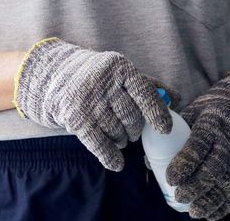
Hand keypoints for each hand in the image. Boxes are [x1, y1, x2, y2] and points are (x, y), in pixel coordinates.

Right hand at [14, 38, 171, 170]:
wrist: (53, 75)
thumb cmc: (96, 76)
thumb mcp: (120, 73)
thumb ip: (147, 85)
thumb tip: (176, 99)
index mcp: (119, 67)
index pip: (145, 91)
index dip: (157, 112)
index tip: (165, 130)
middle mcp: (102, 81)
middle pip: (132, 116)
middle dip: (135, 129)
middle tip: (132, 130)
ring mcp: (87, 100)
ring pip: (117, 131)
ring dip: (121, 140)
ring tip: (119, 136)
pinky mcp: (74, 117)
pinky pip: (98, 143)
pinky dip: (110, 156)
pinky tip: (116, 163)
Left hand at [166, 70, 229, 219]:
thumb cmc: (211, 113)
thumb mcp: (192, 113)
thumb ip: (172, 135)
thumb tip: (148, 162)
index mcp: (211, 125)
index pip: (198, 147)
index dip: (184, 164)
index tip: (170, 178)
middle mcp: (229, 143)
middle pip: (213, 169)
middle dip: (195, 186)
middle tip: (179, 196)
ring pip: (226, 184)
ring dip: (210, 201)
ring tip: (193, 212)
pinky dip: (224, 206)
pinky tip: (210, 215)